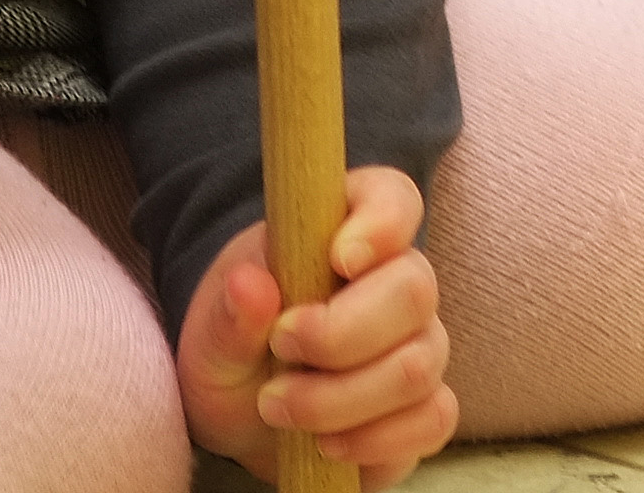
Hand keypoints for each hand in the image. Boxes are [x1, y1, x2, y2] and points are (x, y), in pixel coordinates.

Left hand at [175, 165, 454, 484]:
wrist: (248, 417)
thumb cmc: (236, 353)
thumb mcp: (210, 336)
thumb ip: (229, 315)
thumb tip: (249, 285)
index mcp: (343, 232)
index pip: (391, 199)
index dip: (379, 223)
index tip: (338, 258)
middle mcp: (395, 281)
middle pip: (414, 288)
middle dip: (342, 333)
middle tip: (281, 349)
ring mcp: (419, 345)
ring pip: (418, 364)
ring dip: (342, 397)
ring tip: (278, 406)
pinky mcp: (425, 409)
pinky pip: (433, 420)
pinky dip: (376, 440)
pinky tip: (327, 444)